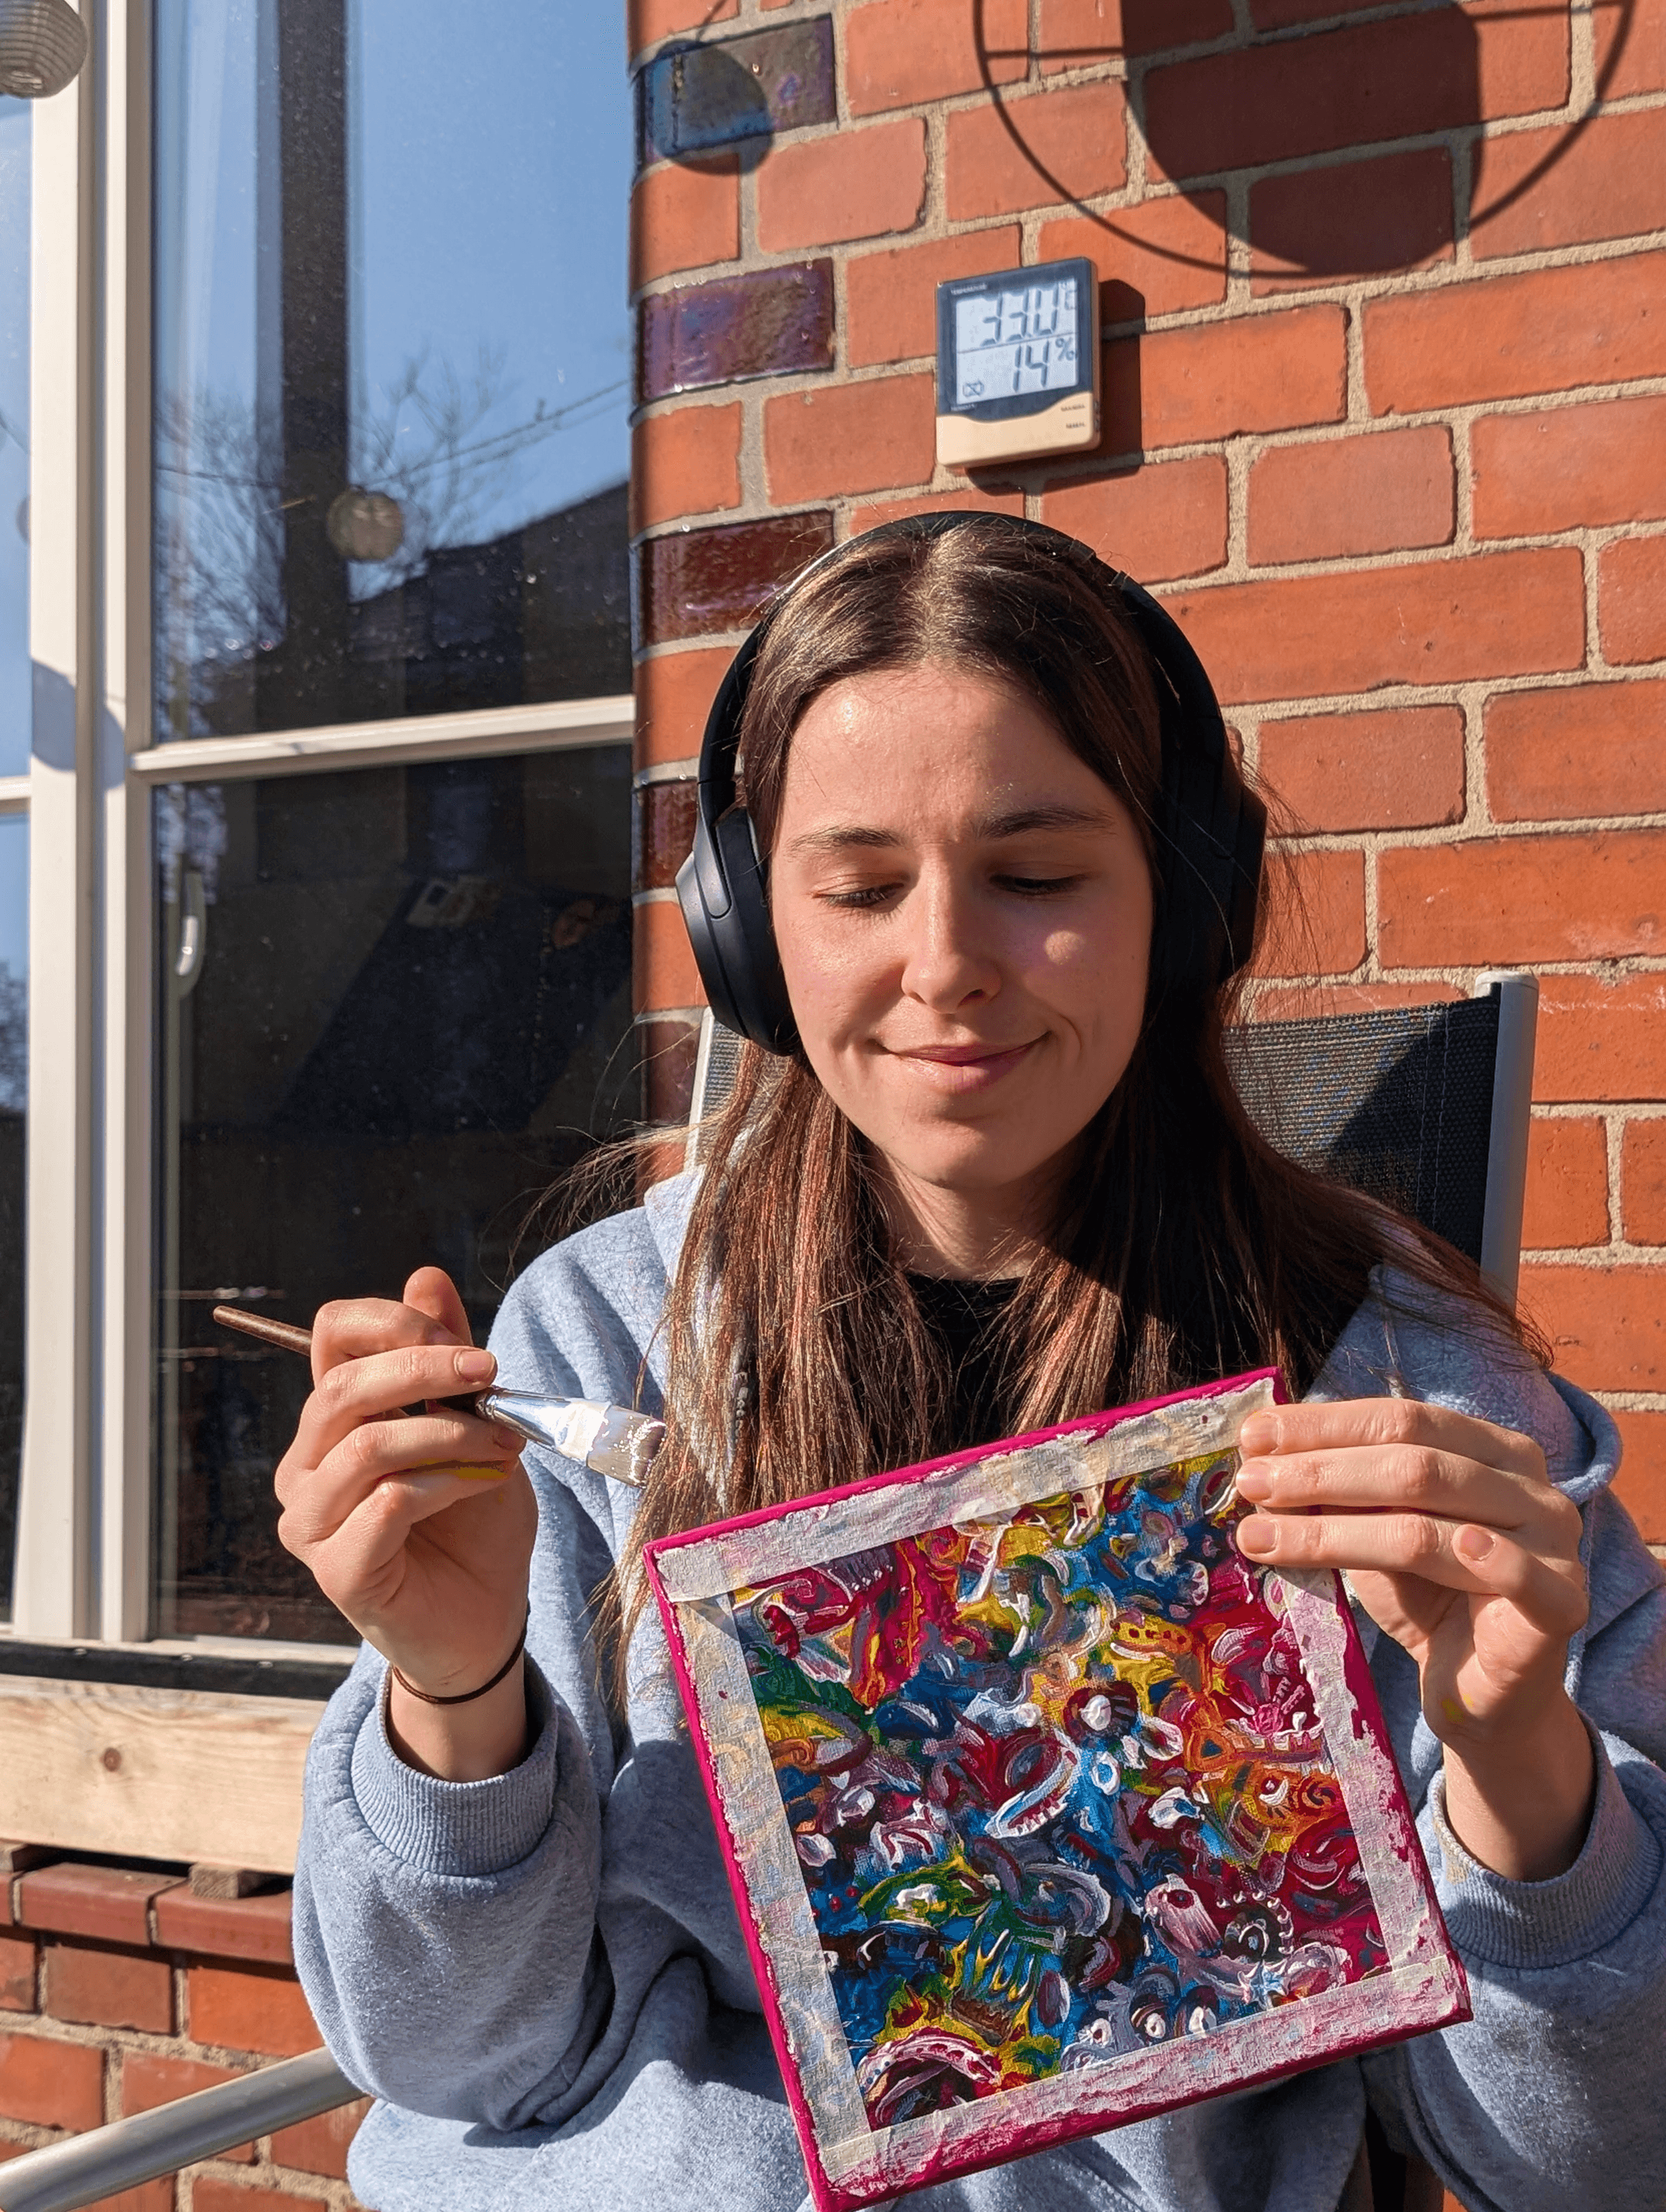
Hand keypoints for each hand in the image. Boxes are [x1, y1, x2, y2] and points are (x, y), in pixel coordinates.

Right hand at [275, 1267, 538, 1779]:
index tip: (464, 1341)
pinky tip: (485, 1484)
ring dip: (450, 1432)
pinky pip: (389, 1500)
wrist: (486, 1620)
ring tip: (507, 1443)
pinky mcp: (337, 1568)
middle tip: (493, 1374)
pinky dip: (449, 1482)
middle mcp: (307, 1466)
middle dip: (426, 1367)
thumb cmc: (475, 1523)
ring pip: (368, 1442)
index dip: (391, 1321)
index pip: (331, 1335)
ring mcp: (312, 1520)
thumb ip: (448, 1359)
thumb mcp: (476, 1424)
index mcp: (334, 1421)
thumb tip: (425, 1276)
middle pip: (343, 1384)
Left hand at [1233, 1397, 1593, 1880]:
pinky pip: (1516, 1574)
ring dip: (1333, 1528)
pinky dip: (1481, 1556)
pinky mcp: (1562, 1604)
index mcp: (1492, 1448)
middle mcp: (1532, 1485)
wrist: (1480, 1693)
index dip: (1325, 1425)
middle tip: (1248, 1482)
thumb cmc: (1427, 1596)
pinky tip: (1449, 1546)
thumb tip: (1260, 1449)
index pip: (1402, 1418)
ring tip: (1259, 1534)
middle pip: (1412, 1464)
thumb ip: (1340, 1489)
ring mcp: (1555, 1542)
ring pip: (1429, 1525)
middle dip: (1319, 1472)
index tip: (1253, 1436)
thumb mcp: (1377, 1530)